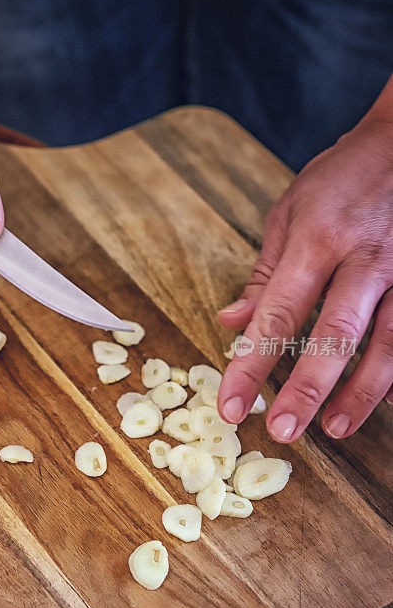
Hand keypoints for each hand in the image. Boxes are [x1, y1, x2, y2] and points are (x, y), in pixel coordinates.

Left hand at [217, 117, 392, 441]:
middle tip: (284, 431)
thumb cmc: (345, 175)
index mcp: (318, 238)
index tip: (231, 405)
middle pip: (336, 334)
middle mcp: (365, 257)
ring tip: (334, 428)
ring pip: (389, 342)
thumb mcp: (291, 210)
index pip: (277, 313)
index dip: (251, 364)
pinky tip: (385, 400)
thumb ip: (265, 274)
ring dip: (362, 392)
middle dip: (308, 388)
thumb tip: (230, 323)